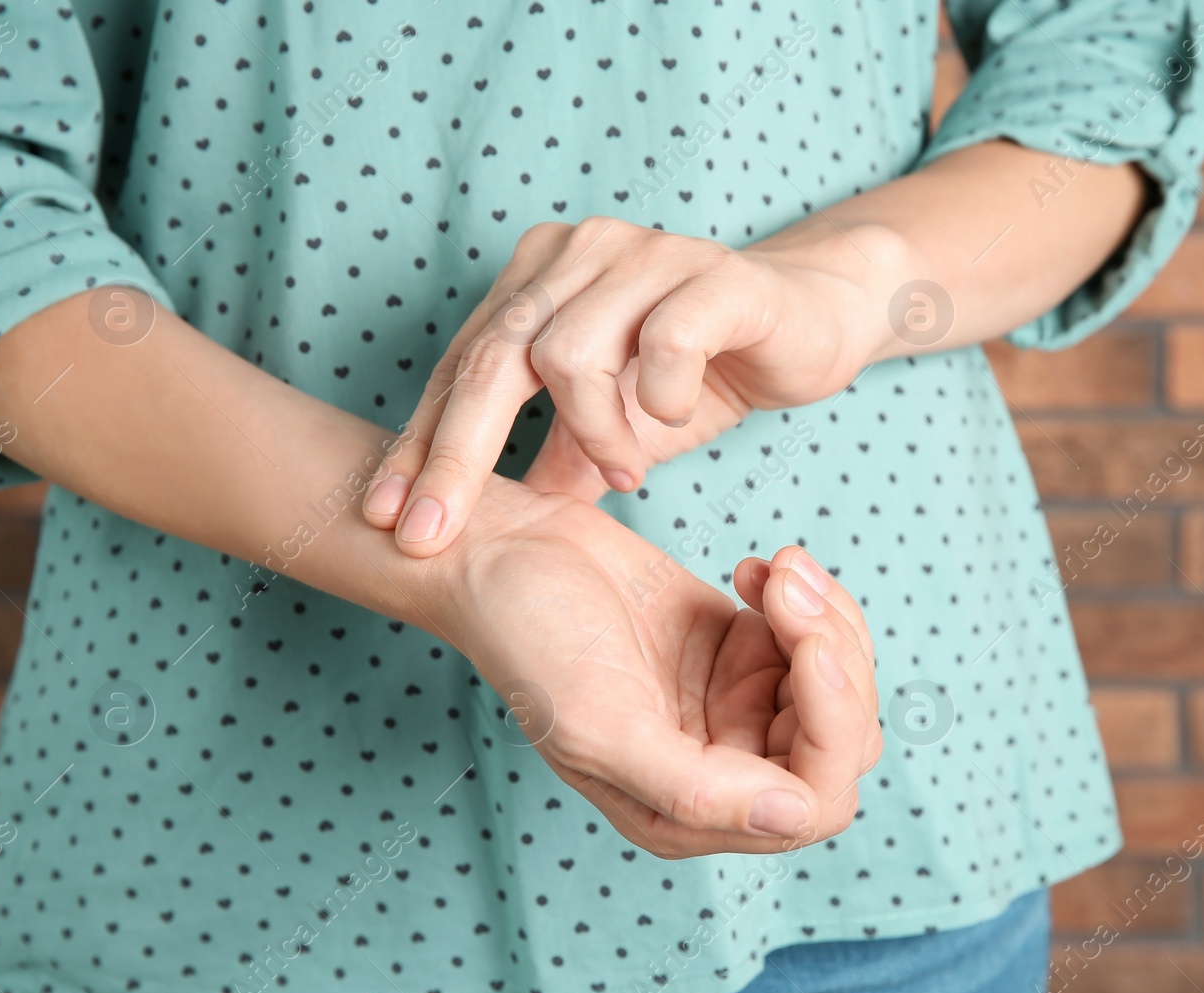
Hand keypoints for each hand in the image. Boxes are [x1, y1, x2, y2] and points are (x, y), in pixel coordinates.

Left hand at [363, 216, 910, 554]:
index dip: (421, 443)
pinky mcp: (715, 274)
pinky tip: (669, 420)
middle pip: (493, 356)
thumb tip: (498, 527)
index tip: (387, 517)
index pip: (462, 365)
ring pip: (568, 350)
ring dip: (587, 432)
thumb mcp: (620, 430)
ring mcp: (644, 253)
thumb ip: (561, 463)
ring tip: (624, 474)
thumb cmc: (705, 368)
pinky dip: (654, 397)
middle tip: (432, 528)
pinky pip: (662, 339)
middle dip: (455, 452)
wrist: (815, 319)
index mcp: (540, 280)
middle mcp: (578, 253)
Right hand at [419, 477, 881, 856]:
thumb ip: (692, 789)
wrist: (506, 553)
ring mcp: (737, 705)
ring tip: (774, 568)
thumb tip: (789, 816)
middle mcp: (723, 767)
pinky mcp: (743, 648)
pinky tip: (753, 568)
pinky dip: (806, 595)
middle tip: (785, 585)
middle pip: (842, 740)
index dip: (831, 726)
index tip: (805, 643)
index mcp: (686, 811)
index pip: (812, 800)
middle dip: (833, 658)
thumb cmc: (531, 640)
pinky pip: (817, 636)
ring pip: (840, 684)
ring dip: (824, 617)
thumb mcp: (599, 725)